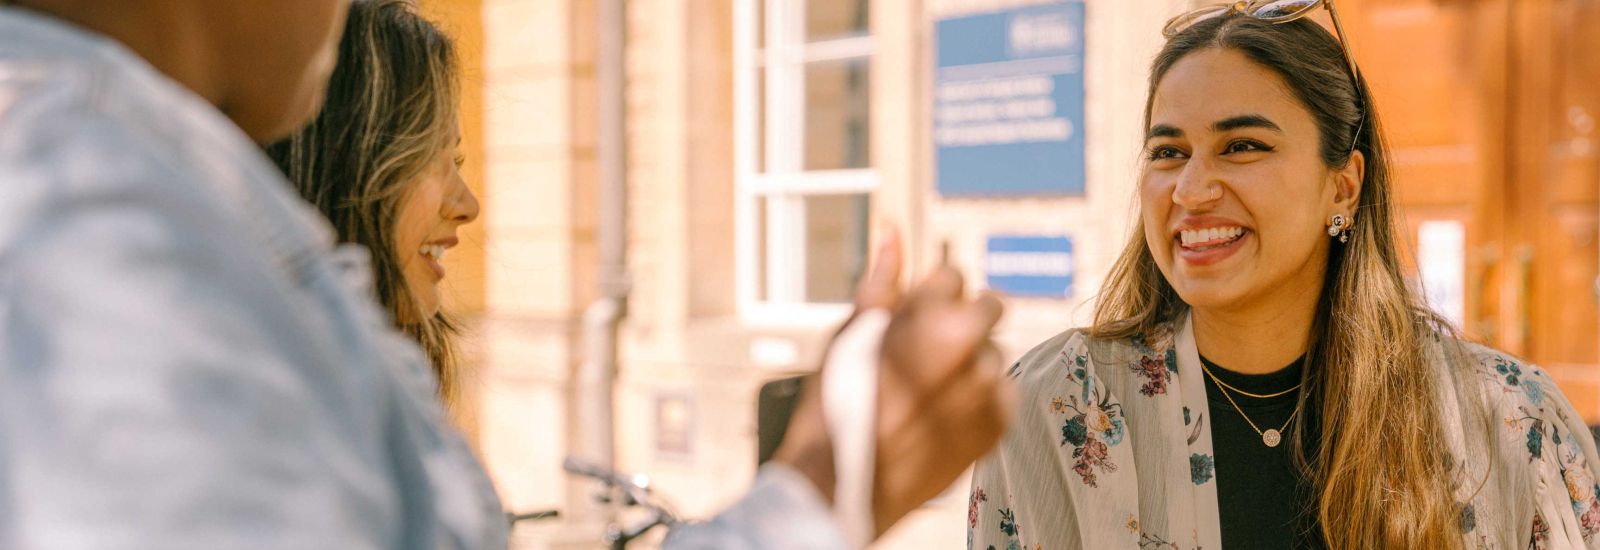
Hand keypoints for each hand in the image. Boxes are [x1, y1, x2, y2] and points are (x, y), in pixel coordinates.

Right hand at [772, 227, 1014, 538]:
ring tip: (925, 394)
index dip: (928, 297)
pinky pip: (1001, 395)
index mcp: (932, 314)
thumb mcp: (852, 331)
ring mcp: (987, 388)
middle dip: (962, 320)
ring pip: (992, 354)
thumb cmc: (839, 399)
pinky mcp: (997, 425)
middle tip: (924, 353)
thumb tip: (892, 226)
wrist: (845, 482)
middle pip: (989, 307)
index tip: (909, 322)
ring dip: (968, 364)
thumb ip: (882, 277)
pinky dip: (978, 400)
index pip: (954, 275)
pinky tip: (941, 415)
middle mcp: (969, 346)